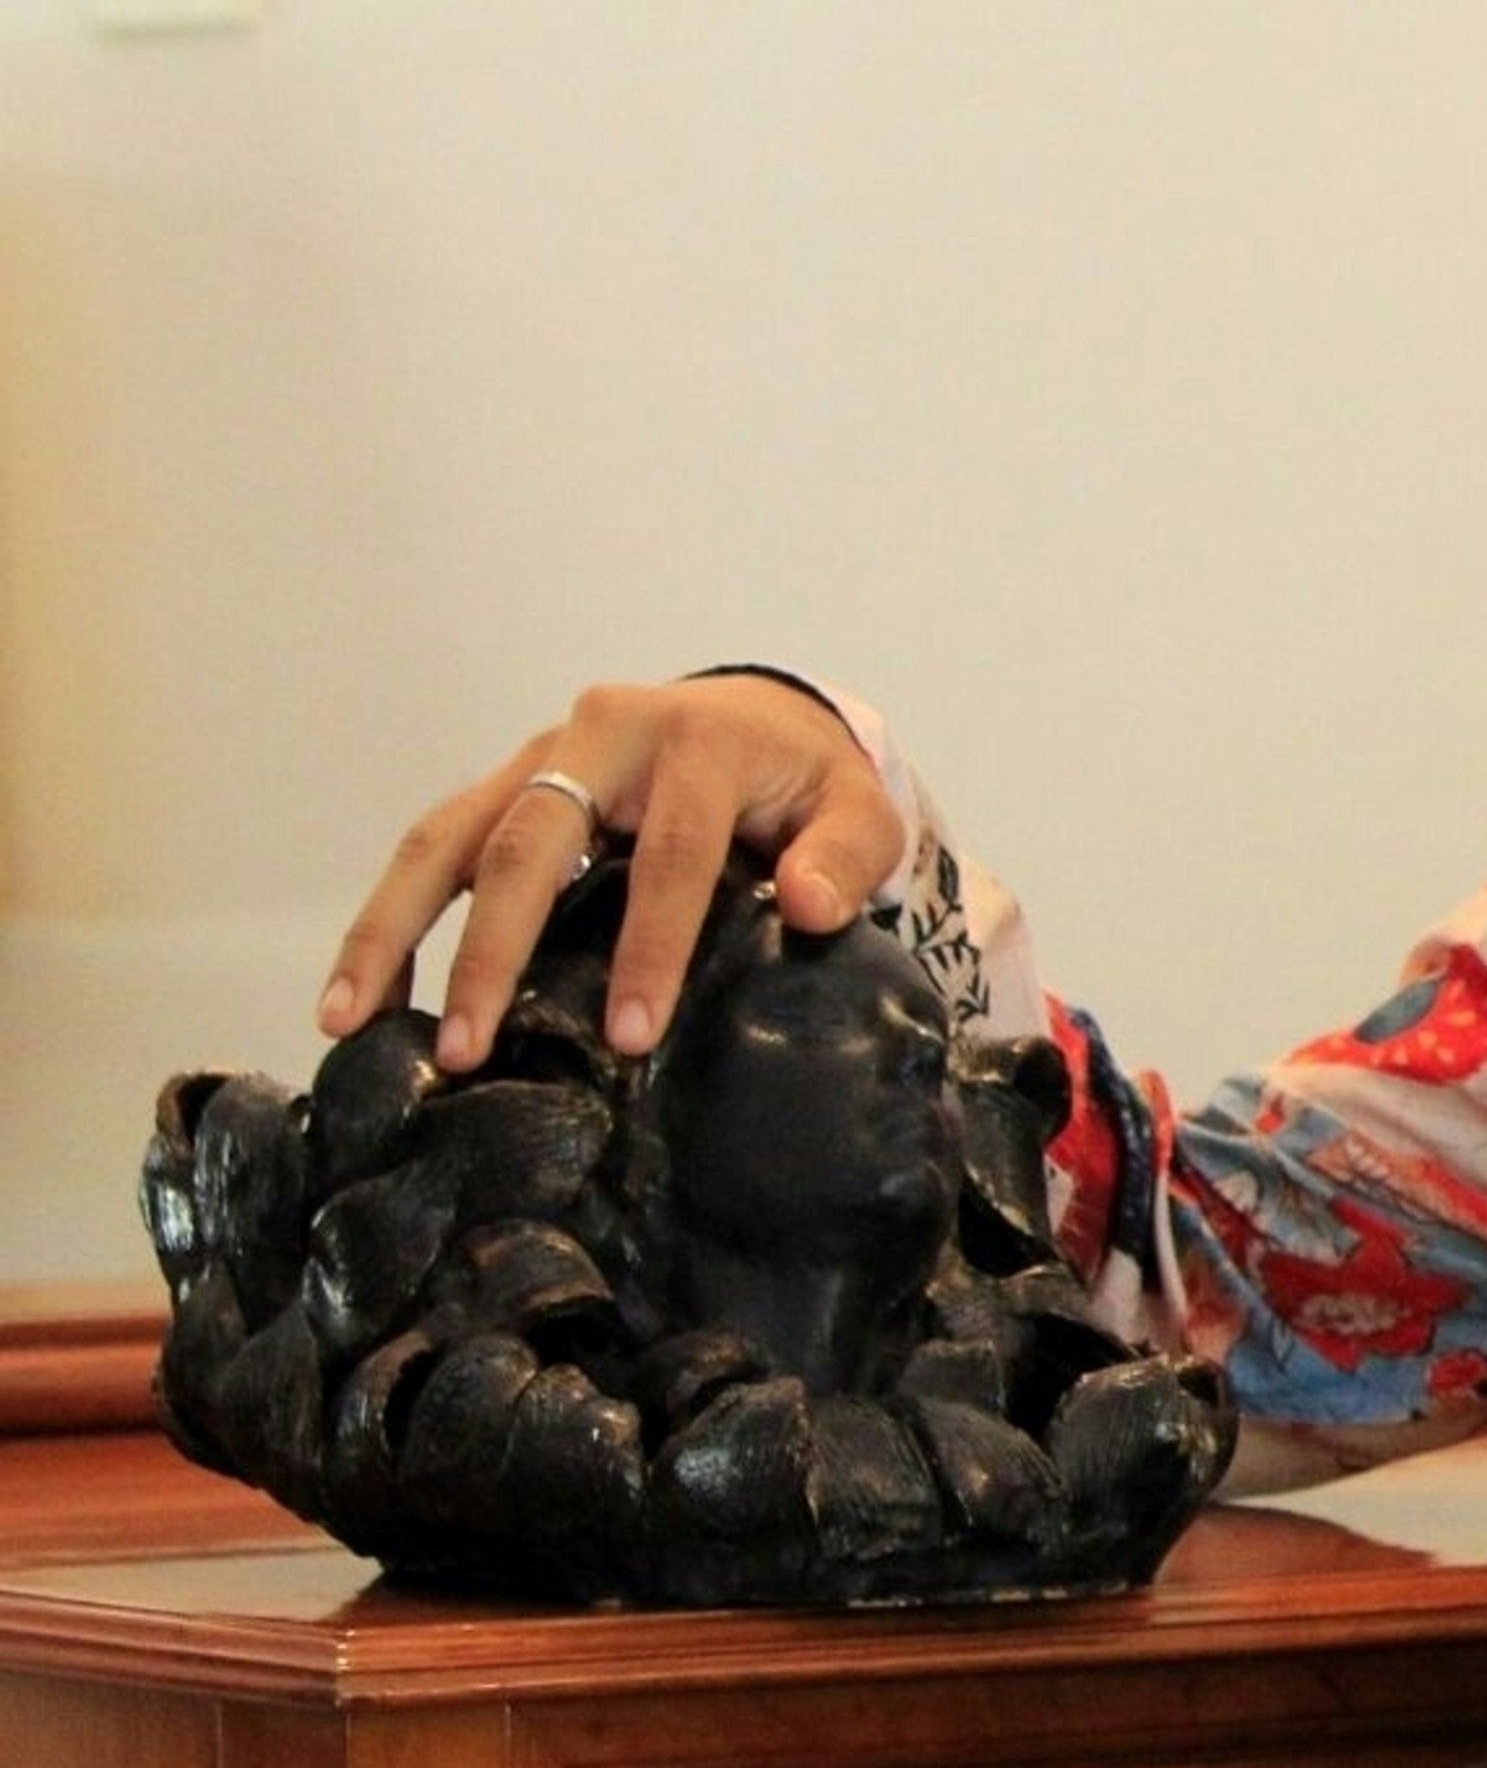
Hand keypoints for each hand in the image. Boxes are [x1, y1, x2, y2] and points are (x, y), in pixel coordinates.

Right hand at [323, 677, 905, 1072]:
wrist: (762, 718)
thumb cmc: (806, 782)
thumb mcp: (857, 809)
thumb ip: (845, 856)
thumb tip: (808, 907)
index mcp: (695, 743)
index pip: (669, 853)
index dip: (651, 945)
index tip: (632, 1033)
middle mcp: (600, 736)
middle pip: (528, 841)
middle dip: (492, 949)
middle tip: (467, 1049)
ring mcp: (538, 757)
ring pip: (446, 837)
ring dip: (390, 929)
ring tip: (347, 1021)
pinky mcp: (503, 785)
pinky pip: (434, 847)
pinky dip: (389, 918)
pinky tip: (359, 997)